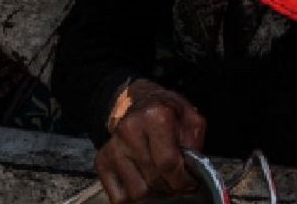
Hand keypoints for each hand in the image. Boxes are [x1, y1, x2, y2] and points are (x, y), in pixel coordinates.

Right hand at [97, 79, 205, 203]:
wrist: (137, 102)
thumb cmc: (167, 112)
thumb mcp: (190, 117)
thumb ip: (195, 142)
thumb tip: (192, 170)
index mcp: (155, 117)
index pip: (168, 162)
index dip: (183, 179)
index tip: (191, 184)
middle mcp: (130, 131)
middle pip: (153, 179)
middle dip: (172, 187)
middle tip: (180, 184)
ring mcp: (113, 148)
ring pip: (136, 192)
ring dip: (155, 194)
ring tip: (164, 184)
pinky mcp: (102, 162)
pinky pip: (118, 197)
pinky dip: (134, 198)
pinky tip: (146, 185)